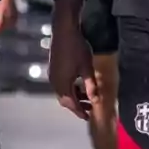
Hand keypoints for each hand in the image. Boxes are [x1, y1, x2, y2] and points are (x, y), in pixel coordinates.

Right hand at [48, 0, 98, 119]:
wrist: (64, 30)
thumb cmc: (77, 48)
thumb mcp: (87, 68)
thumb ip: (90, 86)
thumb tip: (96, 100)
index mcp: (62, 84)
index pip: (71, 103)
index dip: (80, 111)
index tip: (88, 118)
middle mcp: (54, 82)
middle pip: (65, 99)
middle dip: (77, 105)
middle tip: (89, 109)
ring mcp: (52, 75)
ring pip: (63, 92)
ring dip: (74, 96)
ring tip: (87, 97)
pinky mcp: (53, 69)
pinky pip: (61, 85)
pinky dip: (70, 88)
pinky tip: (79, 85)